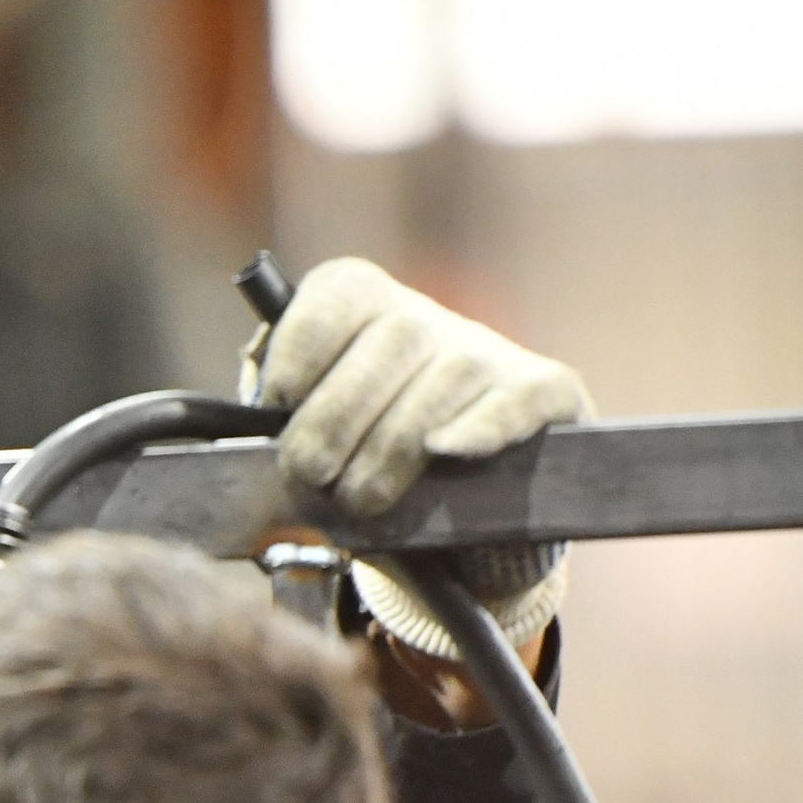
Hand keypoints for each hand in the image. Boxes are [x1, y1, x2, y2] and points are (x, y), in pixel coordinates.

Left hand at [259, 258, 590, 519]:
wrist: (455, 492)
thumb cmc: (363, 455)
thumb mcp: (313, 425)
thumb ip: (285, 414)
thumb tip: (258, 422)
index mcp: (363, 302)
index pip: (332, 302)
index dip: (298, 360)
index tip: (277, 409)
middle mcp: (426, 316)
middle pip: (390, 344)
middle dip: (338, 422)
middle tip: (313, 479)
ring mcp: (489, 352)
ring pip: (444, 382)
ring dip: (392, 452)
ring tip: (363, 500)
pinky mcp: (544, 392)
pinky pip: (515, 400)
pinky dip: (481, 427)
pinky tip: (446, 451)